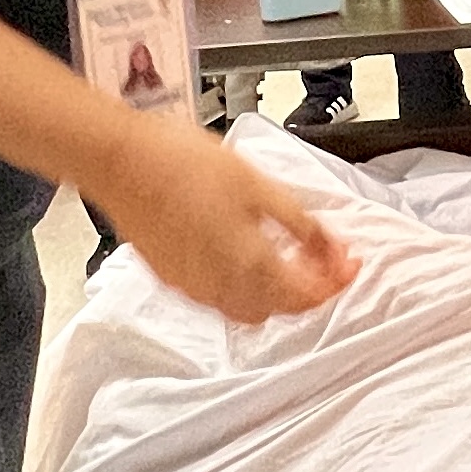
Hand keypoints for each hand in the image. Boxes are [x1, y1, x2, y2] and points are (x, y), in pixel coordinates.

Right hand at [84, 117, 357, 322]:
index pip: (307, 295)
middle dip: (308, 290)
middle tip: (323, 259)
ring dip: (275, 293)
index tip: (351, 262)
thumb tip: (332, 247)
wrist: (120, 161)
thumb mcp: (258, 184)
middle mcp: (221, 286)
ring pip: (247, 310)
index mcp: (249, 264)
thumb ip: (300, 222)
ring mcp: (191, 287)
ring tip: (286, 257)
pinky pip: (216, 298)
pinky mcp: (170, 277)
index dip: (336, 281)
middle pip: (279, 309)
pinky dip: (240, 287)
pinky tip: (242, 255)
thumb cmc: (181, 163)